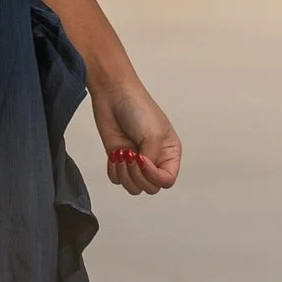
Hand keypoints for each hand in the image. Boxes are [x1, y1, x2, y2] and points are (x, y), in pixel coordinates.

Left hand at [91, 74, 180, 197]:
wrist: (112, 94)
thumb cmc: (137, 107)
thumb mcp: (153, 134)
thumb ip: (153, 159)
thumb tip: (143, 171)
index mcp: (169, 153)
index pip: (167, 181)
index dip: (154, 176)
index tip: (142, 158)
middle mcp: (154, 159)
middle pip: (150, 187)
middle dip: (137, 175)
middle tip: (131, 156)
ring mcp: (136, 161)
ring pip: (134, 187)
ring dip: (125, 175)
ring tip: (121, 155)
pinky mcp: (119, 159)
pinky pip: (117, 180)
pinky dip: (114, 171)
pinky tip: (114, 155)